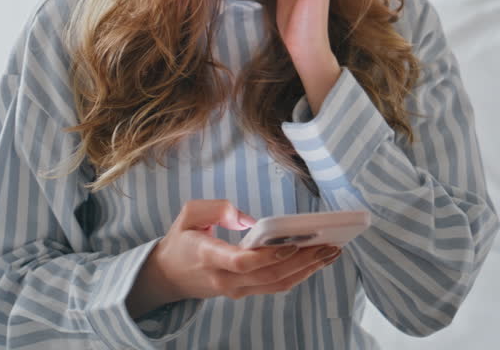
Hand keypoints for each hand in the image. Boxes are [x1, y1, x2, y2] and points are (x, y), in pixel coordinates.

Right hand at [127, 200, 340, 316]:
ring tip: (330, 252)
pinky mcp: (244, 292)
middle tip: (328, 244)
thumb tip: (248, 219)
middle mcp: (224, 279)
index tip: (291, 244)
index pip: (241, 263)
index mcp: (208, 256)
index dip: (269, 256)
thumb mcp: (189, 214)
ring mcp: (235, 290)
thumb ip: (216, 208)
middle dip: (302, 261)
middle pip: (269, 276)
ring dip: (306, 270)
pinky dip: (298, 275)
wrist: (168, 275)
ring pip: (276, 284)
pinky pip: (274, 286)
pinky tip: (315, 261)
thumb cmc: (181, 240)